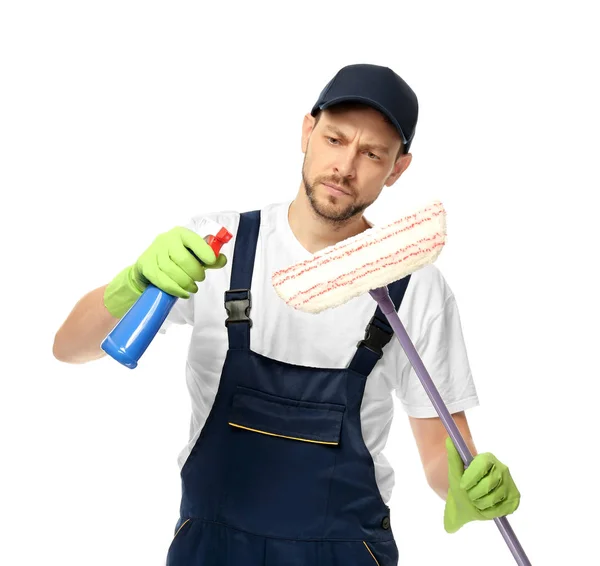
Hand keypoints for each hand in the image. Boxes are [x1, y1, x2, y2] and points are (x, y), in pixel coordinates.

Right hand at [104, 226, 227, 317]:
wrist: (149, 266)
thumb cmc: (176, 259)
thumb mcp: (195, 256)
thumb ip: (210, 259)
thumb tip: (221, 259)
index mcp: (181, 234)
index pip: (193, 240)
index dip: (204, 251)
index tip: (212, 261)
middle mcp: (166, 240)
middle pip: (182, 258)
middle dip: (195, 272)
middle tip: (200, 279)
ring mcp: (153, 252)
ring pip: (171, 270)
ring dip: (185, 283)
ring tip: (192, 288)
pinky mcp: (145, 265)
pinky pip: (161, 280)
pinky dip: (174, 289)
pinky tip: (183, 292)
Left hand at [444, 437, 519, 532]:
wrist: (468, 504)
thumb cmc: (462, 485)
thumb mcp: (454, 473)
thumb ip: (453, 456)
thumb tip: (449, 440)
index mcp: (488, 458)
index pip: (482, 464)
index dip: (471, 477)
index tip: (462, 485)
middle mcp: (502, 469)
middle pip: (488, 484)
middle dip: (473, 494)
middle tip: (469, 495)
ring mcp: (510, 484)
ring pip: (493, 498)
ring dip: (480, 504)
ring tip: (477, 500)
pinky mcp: (515, 499)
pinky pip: (501, 509)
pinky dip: (489, 512)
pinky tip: (486, 507)